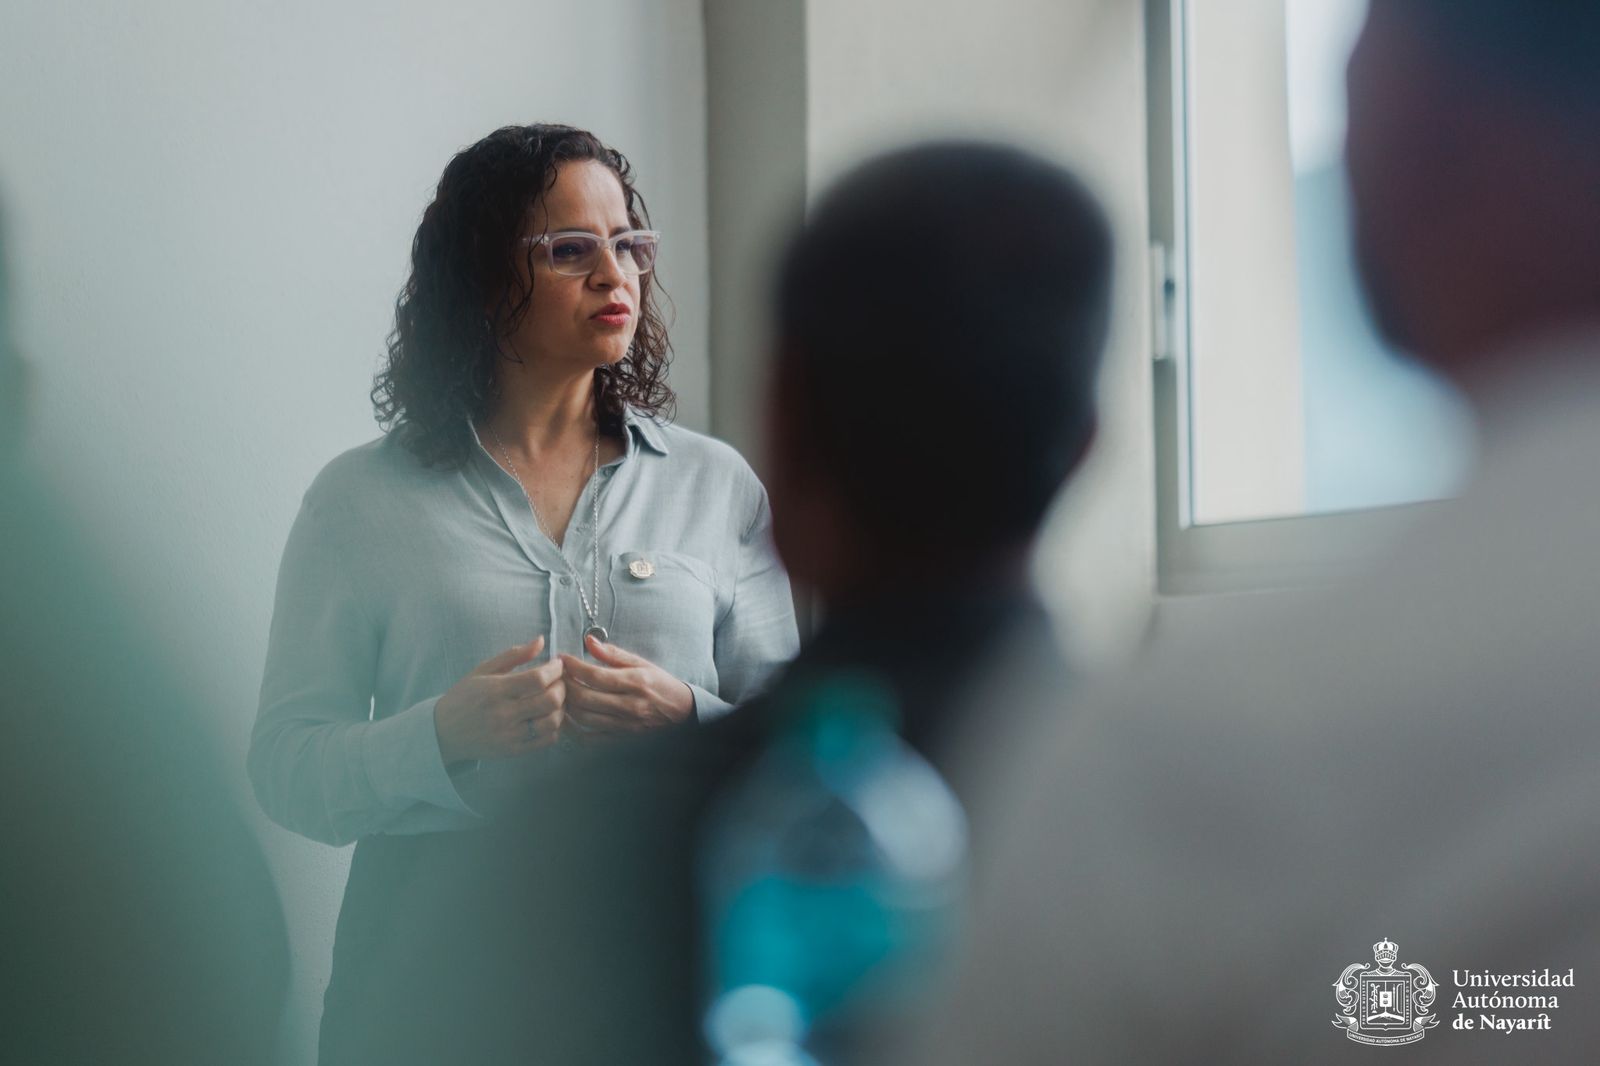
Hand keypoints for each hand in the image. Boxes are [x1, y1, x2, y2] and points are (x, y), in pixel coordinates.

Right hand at [434, 636, 564, 763]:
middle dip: (562, 687)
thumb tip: (541, 641)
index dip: (555, 670)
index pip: (537, 679)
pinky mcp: (513, 751)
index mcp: (495, 690)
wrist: (443, 732)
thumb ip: (514, 655)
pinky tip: (548, 717)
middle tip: (559, 681)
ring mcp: (509, 735)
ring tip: (556, 699)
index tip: (557, 664)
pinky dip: (554, 728)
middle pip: (550, 701)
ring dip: (562, 708)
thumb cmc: (464, 697)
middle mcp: (503, 714)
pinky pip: (546, 740)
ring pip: (552, 722)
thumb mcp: (483, 670)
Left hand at [558, 634, 695, 737]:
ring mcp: (624, 725)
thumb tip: (589, 641)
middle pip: (584, 697)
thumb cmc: (659, 685)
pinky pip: (589, 739)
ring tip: (561, 693)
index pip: (594, 675)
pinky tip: (567, 718)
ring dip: (566, 705)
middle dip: (564, 685)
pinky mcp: (620, 739)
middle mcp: (629, 705)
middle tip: (556, 676)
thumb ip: (613, 653)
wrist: (681, 713)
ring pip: (583, 718)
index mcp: (635, 682)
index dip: (572, 666)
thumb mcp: (641, 663)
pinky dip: (573, 730)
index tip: (561, 658)